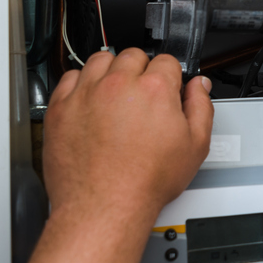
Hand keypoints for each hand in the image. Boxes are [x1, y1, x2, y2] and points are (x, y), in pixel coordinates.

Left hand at [42, 49, 213, 234]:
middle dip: (142, 70)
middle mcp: (118, 84)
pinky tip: (91, 100)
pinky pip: (70, 77)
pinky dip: (81, 83)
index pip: (167, 62)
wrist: (105, 206)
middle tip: (142, 94)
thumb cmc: (145, 181)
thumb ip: (201, 107)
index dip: (170, 76)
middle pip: (133, 56)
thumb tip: (199, 87)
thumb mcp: (195, 146)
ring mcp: (87, 93)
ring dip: (111, 70)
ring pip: (100, 60)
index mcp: (154, 90)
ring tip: (116, 92)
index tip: (166, 89)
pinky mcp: (61, 107)